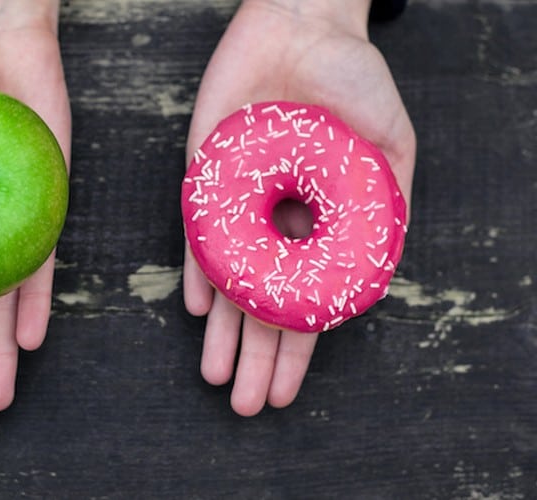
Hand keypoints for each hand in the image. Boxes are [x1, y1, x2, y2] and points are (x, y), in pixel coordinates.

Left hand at [184, 0, 415, 414]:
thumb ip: (387, 204)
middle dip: (255, 356)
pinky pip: (198, 233)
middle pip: (262, 303)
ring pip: (228, 280)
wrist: (301, 26)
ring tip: (217, 376)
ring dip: (223, 331)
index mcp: (318, 225)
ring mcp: (239, 204)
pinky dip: (199, 271)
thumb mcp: (391, 144)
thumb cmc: (354, 79)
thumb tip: (378, 266)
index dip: (297, 349)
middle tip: (245, 404)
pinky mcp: (205, 177)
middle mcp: (276, 224)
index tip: (287, 390)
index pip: (305, 300)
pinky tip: (200, 310)